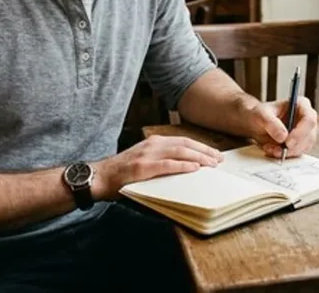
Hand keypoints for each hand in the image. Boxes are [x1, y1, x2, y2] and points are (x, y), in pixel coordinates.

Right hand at [90, 135, 223, 200]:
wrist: (99, 177)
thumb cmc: (122, 173)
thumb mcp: (144, 161)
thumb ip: (161, 161)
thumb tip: (184, 167)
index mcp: (154, 142)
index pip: (183, 141)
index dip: (201, 146)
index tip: (214, 154)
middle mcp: (152, 145)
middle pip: (185, 144)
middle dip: (204, 151)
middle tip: (219, 159)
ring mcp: (147, 155)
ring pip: (179, 152)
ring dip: (199, 157)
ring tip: (212, 164)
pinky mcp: (142, 168)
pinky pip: (167, 165)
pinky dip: (183, 165)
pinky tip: (194, 168)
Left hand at [248, 97, 316, 158]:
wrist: (256, 124)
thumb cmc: (261, 114)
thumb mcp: (261, 115)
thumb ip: (271, 123)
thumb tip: (283, 137)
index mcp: (301, 105)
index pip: (309, 120)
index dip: (300, 132)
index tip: (287, 142)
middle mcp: (307, 118)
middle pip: (309, 136)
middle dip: (292, 147)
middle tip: (277, 151)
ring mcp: (306, 132)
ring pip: (304, 147)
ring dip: (287, 152)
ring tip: (270, 148)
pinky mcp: (301, 144)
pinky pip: (297, 153)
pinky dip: (285, 155)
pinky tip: (273, 150)